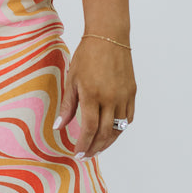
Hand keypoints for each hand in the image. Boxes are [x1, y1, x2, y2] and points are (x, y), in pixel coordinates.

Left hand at [54, 38, 135, 160]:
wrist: (109, 36)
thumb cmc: (87, 55)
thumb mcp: (72, 79)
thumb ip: (68, 106)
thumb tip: (59, 126)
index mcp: (93, 95)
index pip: (89, 128)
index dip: (83, 144)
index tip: (77, 153)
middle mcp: (111, 98)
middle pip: (104, 133)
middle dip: (95, 148)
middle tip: (86, 156)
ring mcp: (124, 96)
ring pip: (118, 129)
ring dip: (108, 142)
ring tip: (98, 148)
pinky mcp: (132, 92)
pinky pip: (128, 118)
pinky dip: (120, 129)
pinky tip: (111, 133)